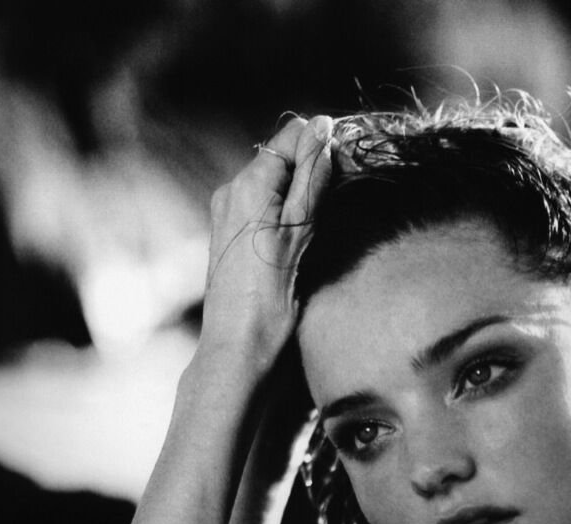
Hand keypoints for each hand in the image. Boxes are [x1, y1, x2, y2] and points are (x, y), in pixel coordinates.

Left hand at [198, 115, 332, 376]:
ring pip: (271, 179)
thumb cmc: (269, 299)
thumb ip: (311, 180)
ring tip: (315, 223)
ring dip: (298, 189)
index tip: (346, 165)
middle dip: (311, 167)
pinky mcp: (227, 231)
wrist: (235, 345)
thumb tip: (323, 131)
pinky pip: (259, 202)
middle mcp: (230, 190)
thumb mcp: (299, 234)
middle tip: (336, 199)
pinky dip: (281, 207)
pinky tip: (294, 236)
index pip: (292, 135)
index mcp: (248, 185)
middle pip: (280, 155)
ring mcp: (225, 210)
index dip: (322, 143)